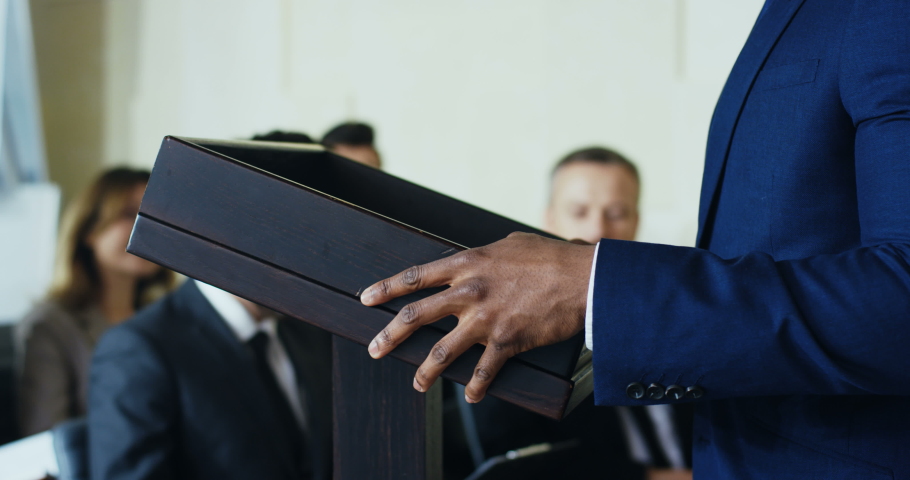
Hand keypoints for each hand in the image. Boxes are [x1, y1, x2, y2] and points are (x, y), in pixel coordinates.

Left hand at [360, 232, 595, 402]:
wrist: (582, 278)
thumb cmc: (549, 256)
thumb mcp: (510, 245)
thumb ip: (484, 256)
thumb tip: (475, 261)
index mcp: (467, 264)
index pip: (416, 276)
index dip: (386, 288)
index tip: (366, 299)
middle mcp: (470, 291)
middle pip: (416, 315)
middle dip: (390, 334)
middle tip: (374, 348)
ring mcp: (486, 318)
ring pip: (443, 350)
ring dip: (426, 370)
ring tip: (417, 384)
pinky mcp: (506, 341)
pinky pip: (484, 371)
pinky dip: (477, 387)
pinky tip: (471, 396)